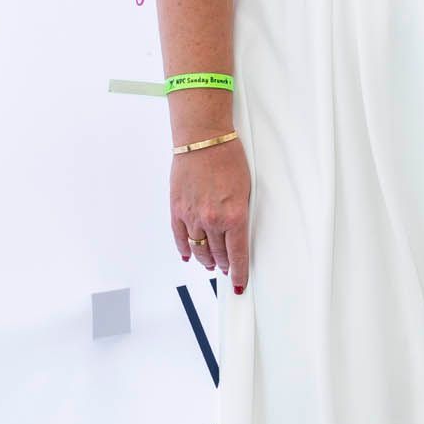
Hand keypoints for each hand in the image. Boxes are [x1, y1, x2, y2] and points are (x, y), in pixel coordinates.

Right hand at [171, 140, 251, 292]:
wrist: (203, 139)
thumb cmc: (228, 157)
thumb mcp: (246, 189)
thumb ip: (240, 214)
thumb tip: (238, 233)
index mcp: (234, 216)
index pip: (237, 254)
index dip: (239, 272)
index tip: (239, 283)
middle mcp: (212, 220)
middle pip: (218, 253)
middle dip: (223, 264)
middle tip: (226, 269)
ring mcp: (191, 216)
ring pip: (199, 249)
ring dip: (206, 259)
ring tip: (210, 264)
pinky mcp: (176, 208)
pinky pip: (179, 236)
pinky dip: (185, 249)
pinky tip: (188, 255)